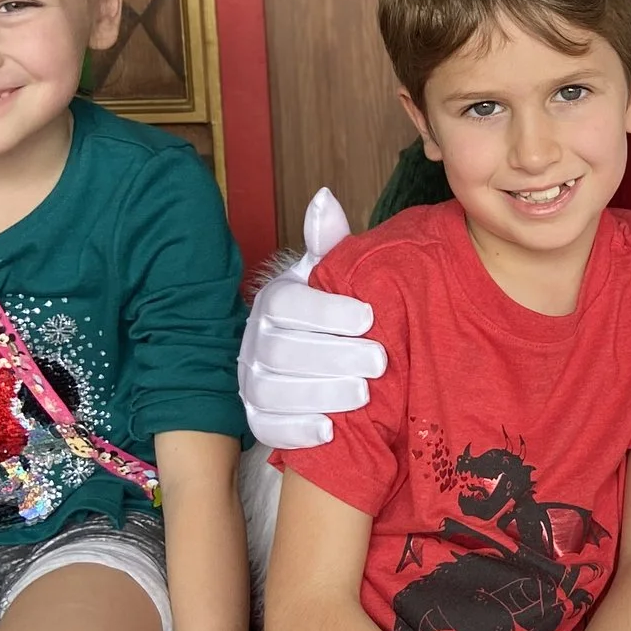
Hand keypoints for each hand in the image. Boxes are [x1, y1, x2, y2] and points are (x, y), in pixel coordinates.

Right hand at [239, 189, 385, 449]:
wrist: (309, 350)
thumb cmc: (327, 310)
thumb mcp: (330, 274)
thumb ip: (329, 242)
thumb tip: (325, 198)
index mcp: (273, 301)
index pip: (287, 305)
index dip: (325, 312)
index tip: (369, 317)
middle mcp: (253, 341)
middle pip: (283, 351)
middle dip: (333, 356)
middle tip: (379, 360)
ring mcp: (251, 380)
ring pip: (275, 390)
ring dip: (319, 394)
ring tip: (363, 395)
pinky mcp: (256, 416)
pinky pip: (267, 427)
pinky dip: (296, 432)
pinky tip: (331, 431)